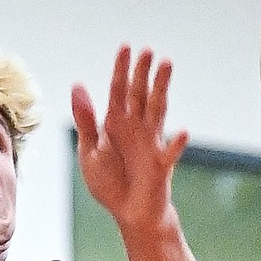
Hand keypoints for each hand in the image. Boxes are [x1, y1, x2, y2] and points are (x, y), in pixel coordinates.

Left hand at [72, 46, 188, 237]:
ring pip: (158, 110)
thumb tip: (78, 85)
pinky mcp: (161, 165)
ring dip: (161, 89)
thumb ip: (86, 121)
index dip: (121, 69)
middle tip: (148, 50)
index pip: (118, 90)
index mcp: (116, 123)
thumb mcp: (90, 152)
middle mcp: (136, 128)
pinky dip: (177, 143)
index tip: (126, 46)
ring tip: (167, 67)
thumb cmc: (110, 183)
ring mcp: (151, 143)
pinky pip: (170, 152)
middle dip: (143, 72)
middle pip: (140, 94)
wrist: (129, 213)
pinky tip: (182, 131)